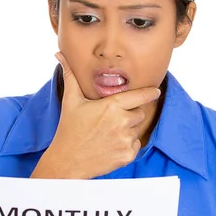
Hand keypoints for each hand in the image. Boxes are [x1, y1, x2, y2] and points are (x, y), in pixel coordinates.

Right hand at [44, 52, 160, 178]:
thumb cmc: (69, 130)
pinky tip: (110, 146)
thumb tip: (60, 55)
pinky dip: (127, 146)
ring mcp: (125, 140)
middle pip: (138, 113)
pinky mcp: (128, 155)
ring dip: (126, 131)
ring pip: (136, 129)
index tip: (156, 91)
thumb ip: (70, 76)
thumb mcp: (70, 101)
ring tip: (106, 135)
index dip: (150, 92)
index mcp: (111, 106)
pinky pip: (136, 145)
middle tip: (108, 121)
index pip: (139, 95)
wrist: (67, 161)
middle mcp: (121, 122)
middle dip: (127, 115)